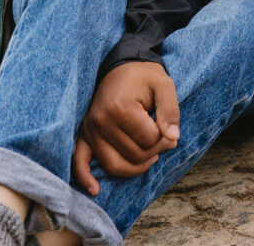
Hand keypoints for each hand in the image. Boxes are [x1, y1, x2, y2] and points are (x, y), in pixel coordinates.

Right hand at [72, 62, 179, 193]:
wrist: (121, 64)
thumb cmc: (144, 76)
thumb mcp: (164, 85)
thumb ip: (171, 111)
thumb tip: (173, 138)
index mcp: (121, 108)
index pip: (148, 139)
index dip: (165, 136)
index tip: (169, 126)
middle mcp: (101, 121)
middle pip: (134, 155)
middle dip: (155, 151)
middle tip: (164, 137)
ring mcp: (90, 129)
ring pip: (114, 165)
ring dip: (136, 167)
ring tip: (151, 155)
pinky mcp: (84, 134)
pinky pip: (79, 161)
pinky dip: (85, 178)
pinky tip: (95, 189)